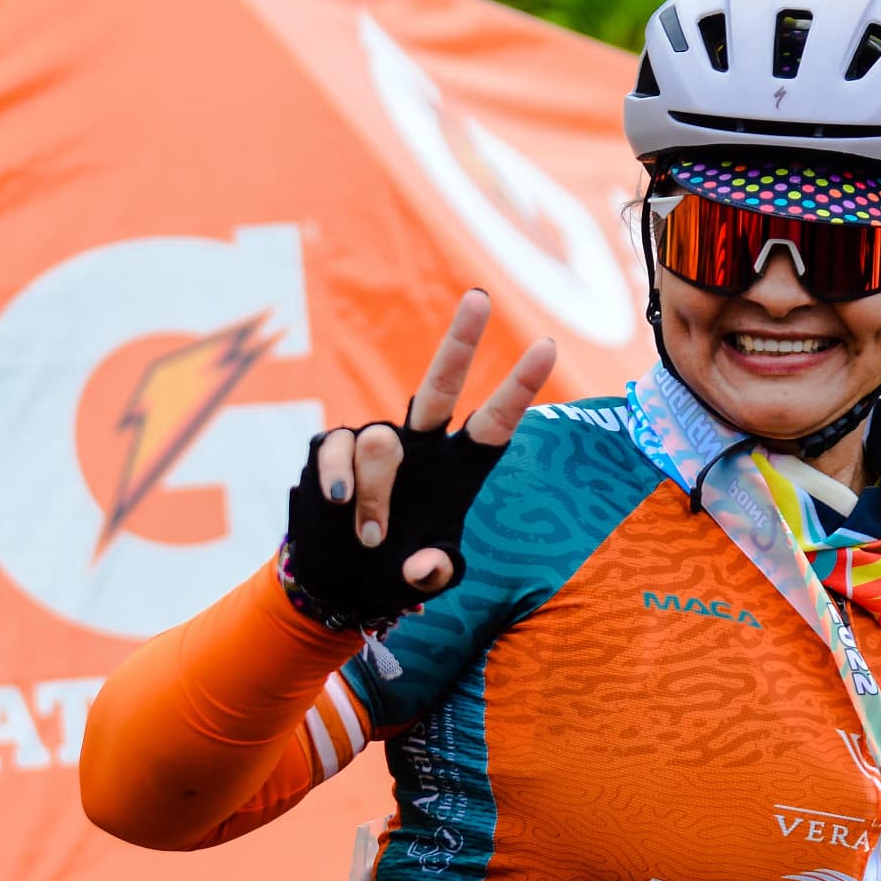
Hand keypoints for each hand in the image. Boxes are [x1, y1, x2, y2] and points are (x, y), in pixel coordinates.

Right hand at [285, 291, 554, 627]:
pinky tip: (339, 506)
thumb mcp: (424, 581)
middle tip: (480, 298)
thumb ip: (433, 573)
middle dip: (459, 342)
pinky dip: (339, 481)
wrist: (336, 582)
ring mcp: (374, 444)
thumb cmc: (391, 574)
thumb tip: (422, 567)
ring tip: (369, 538)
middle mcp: (420, 448)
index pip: (493, 424)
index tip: (547, 346)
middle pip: (441, 387)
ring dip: (374, 495)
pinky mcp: (332, 449)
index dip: (518, 387)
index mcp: (457, 472)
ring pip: (381, 444)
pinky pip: (337, 451)